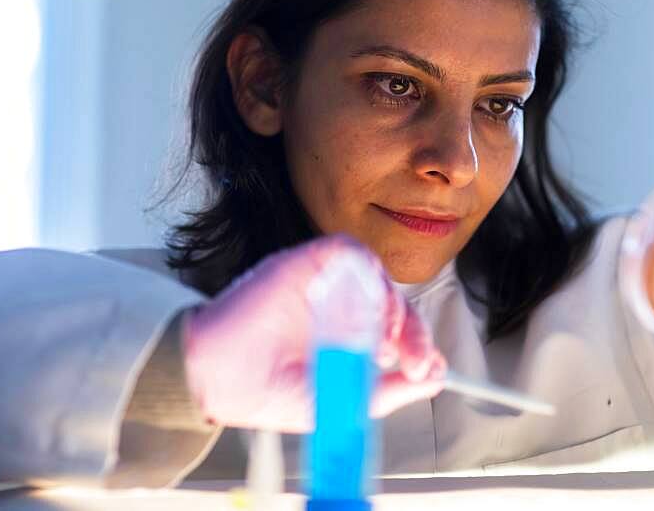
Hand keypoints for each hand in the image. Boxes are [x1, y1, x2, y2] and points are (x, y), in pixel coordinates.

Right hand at [181, 234, 445, 430]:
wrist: (218, 380)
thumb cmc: (268, 392)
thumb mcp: (342, 401)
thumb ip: (389, 389)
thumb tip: (435, 378)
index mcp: (347, 334)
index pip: (396, 326)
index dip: (417, 343)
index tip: (427, 369)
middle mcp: (338, 304)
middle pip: (392, 299)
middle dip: (412, 330)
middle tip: (414, 361)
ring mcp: (322, 282)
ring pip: (376, 274)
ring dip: (391, 305)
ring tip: (386, 341)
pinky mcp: (304, 262)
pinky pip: (347, 252)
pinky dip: (364, 274)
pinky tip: (364, 309)